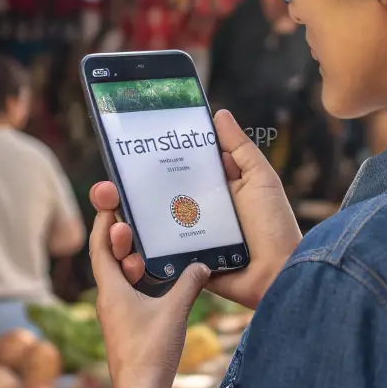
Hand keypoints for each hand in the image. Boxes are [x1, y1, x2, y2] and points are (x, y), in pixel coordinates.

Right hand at [90, 109, 300, 310]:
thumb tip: (218, 113)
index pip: (180, 169)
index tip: (132, 149)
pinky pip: (158, 253)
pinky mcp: (185, 261)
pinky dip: (141, 248)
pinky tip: (121, 236)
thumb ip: (240, 148)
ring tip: (109, 207)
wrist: (277, 274)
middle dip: (132, 190)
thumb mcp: (260, 178)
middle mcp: (199, 210)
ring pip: (153, 224)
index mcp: (215, 188)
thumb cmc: (274, 225)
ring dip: (129, 218)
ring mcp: (190, 237)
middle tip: (108, 185)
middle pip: (159, 196)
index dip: (158, 160)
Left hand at [90, 206, 209, 387]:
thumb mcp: (174, 311)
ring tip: (152, 247)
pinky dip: (145, 282)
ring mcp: (119, 316)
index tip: (111, 203)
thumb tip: (203, 264)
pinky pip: (134, 295)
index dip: (104, 223)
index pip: (100, 247)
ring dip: (136, 261)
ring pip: (123, 279)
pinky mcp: (130, 329)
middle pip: (110, 260)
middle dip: (123, 239)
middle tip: (135, 220)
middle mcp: (110, 301)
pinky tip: (165, 281)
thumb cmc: (150, 353)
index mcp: (111, 290)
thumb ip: (189, 283)